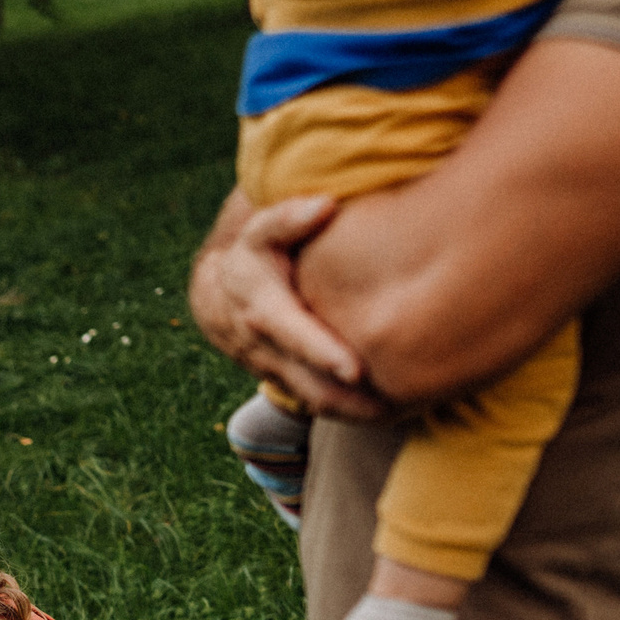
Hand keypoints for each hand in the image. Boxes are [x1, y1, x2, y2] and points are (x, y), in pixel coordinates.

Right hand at [190, 191, 387, 422]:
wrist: (219, 299)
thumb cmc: (252, 257)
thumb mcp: (258, 231)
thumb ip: (288, 218)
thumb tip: (324, 205)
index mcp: (263, 309)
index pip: (293, 334)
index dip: (322, 353)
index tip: (355, 370)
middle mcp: (267, 347)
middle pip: (308, 381)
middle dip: (347, 399)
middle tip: (393, 407)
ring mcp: (277, 370)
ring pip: (315, 399)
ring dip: (353, 412)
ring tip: (400, 414)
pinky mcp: (289, 382)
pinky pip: (319, 402)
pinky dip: (349, 411)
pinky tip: (388, 412)